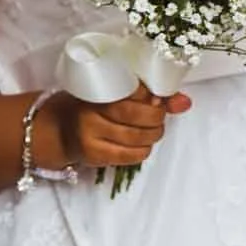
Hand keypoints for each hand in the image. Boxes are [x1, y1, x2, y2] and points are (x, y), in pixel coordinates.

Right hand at [39, 85, 191, 170]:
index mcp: (96, 89)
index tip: (157, 99)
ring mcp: (91, 135)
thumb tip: (186, 102)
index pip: (133, 91)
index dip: (152, 97)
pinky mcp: (94, 155)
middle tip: (158, 117)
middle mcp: (91, 111)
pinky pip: (130, 156)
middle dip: (156, 118)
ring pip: (137, 138)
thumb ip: (147, 96)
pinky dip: (143, 150)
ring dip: (152, 135)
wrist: (58, 130)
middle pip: (137, 116)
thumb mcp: (112, 92)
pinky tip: (140, 144)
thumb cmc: (90, 106)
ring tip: (150, 130)